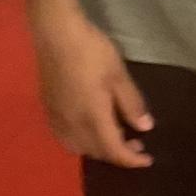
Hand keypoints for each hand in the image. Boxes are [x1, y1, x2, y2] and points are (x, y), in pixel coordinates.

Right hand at [32, 9, 153, 168]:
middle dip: (117, 153)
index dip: (131, 159)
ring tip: (115, 135)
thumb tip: (145, 127)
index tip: (148, 160)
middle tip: (136, 144)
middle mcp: (72, 125)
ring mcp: (57, 119)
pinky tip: (90, 127)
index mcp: (92, 118)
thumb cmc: (92, 51)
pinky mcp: (48, 110)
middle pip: (95, 152)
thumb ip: (131, 103)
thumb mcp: (118, 75)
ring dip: (98, 148)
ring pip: (78, 148)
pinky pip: (65, 138)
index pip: (113, 150)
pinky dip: (81, 141)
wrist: (56, 34)